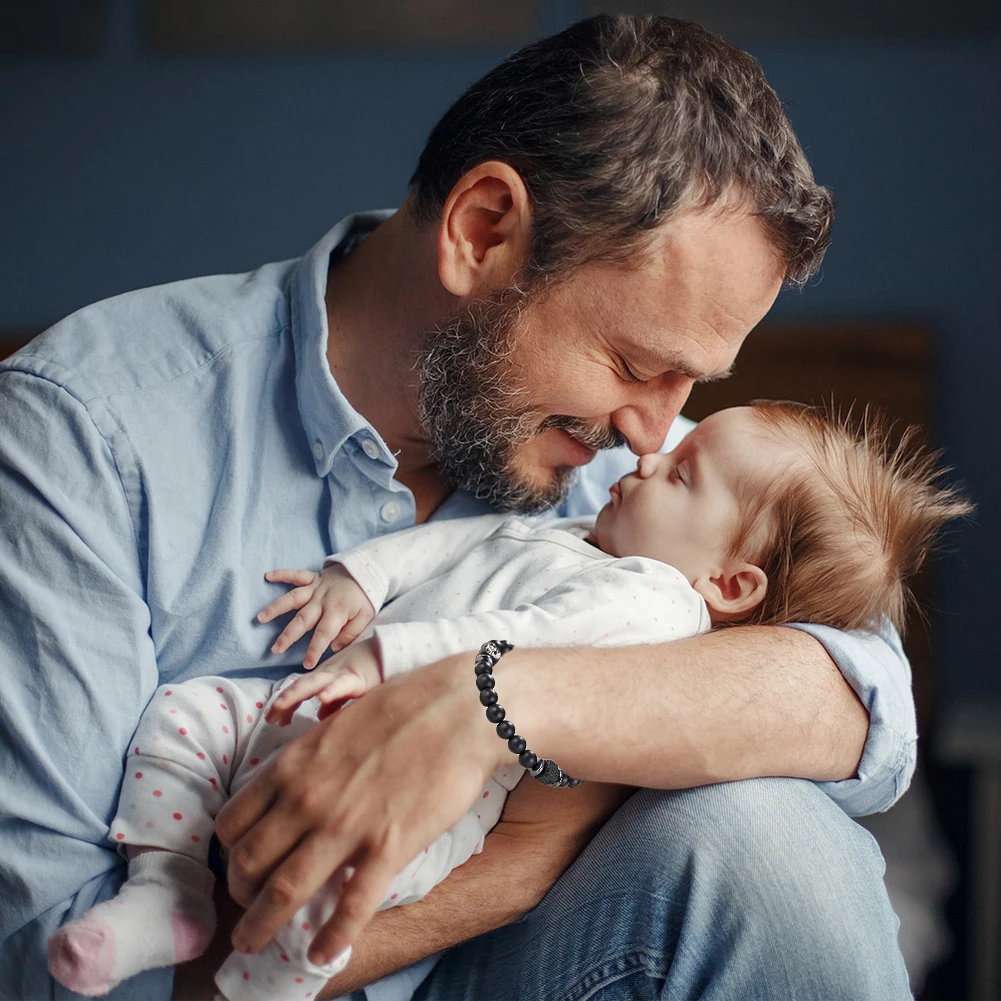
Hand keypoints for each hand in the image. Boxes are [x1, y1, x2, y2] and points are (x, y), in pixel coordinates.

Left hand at [214, 651, 507, 968]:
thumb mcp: (335, 725)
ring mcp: (345, 826)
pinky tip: (323, 956)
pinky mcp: (387, 848)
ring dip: (261, 927)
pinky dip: (331, 939)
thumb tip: (294, 788)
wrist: (459, 710)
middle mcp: (306, 799)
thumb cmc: (402, 707)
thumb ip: (308, 761)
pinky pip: (350, 907)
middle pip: (247, 864)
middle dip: (239, 896)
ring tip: (254, 945)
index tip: (240, 865)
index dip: (229, 853)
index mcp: (292, 766)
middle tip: (245, 910)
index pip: (232, 823)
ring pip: (282, 892)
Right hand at [257, 563, 375, 669]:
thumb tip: (334, 647)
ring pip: (293, 598)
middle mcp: (323, 600)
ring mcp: (316, 588)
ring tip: (260, 618)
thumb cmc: (365, 598)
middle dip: (288, 636)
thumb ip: (350, 633)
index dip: (315, 650)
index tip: (307, 664)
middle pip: (303, 620)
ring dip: (276, 608)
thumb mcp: (365, 617)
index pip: (324, 634)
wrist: (368, 571)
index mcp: (337, 612)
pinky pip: (296, 575)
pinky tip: (267, 576)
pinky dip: (282, 574)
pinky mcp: (313, 578)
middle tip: (275, 649)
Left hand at [264, 637, 382, 726]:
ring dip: (296, 693)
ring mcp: (341, 675)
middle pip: (301, 686)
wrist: (390, 652)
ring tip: (281, 704)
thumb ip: (334, 701)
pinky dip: (331, 690)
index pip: (300, 690)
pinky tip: (321, 697)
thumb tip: (320, 715)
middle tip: (269, 718)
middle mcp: (328, 675)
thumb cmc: (369, 670)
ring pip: (314, 684)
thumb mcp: (347, 687)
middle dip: (283, 701)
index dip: (285, 703)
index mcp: (325, 678)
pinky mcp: (357, 679)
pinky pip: (343, 685)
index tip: (273, 720)